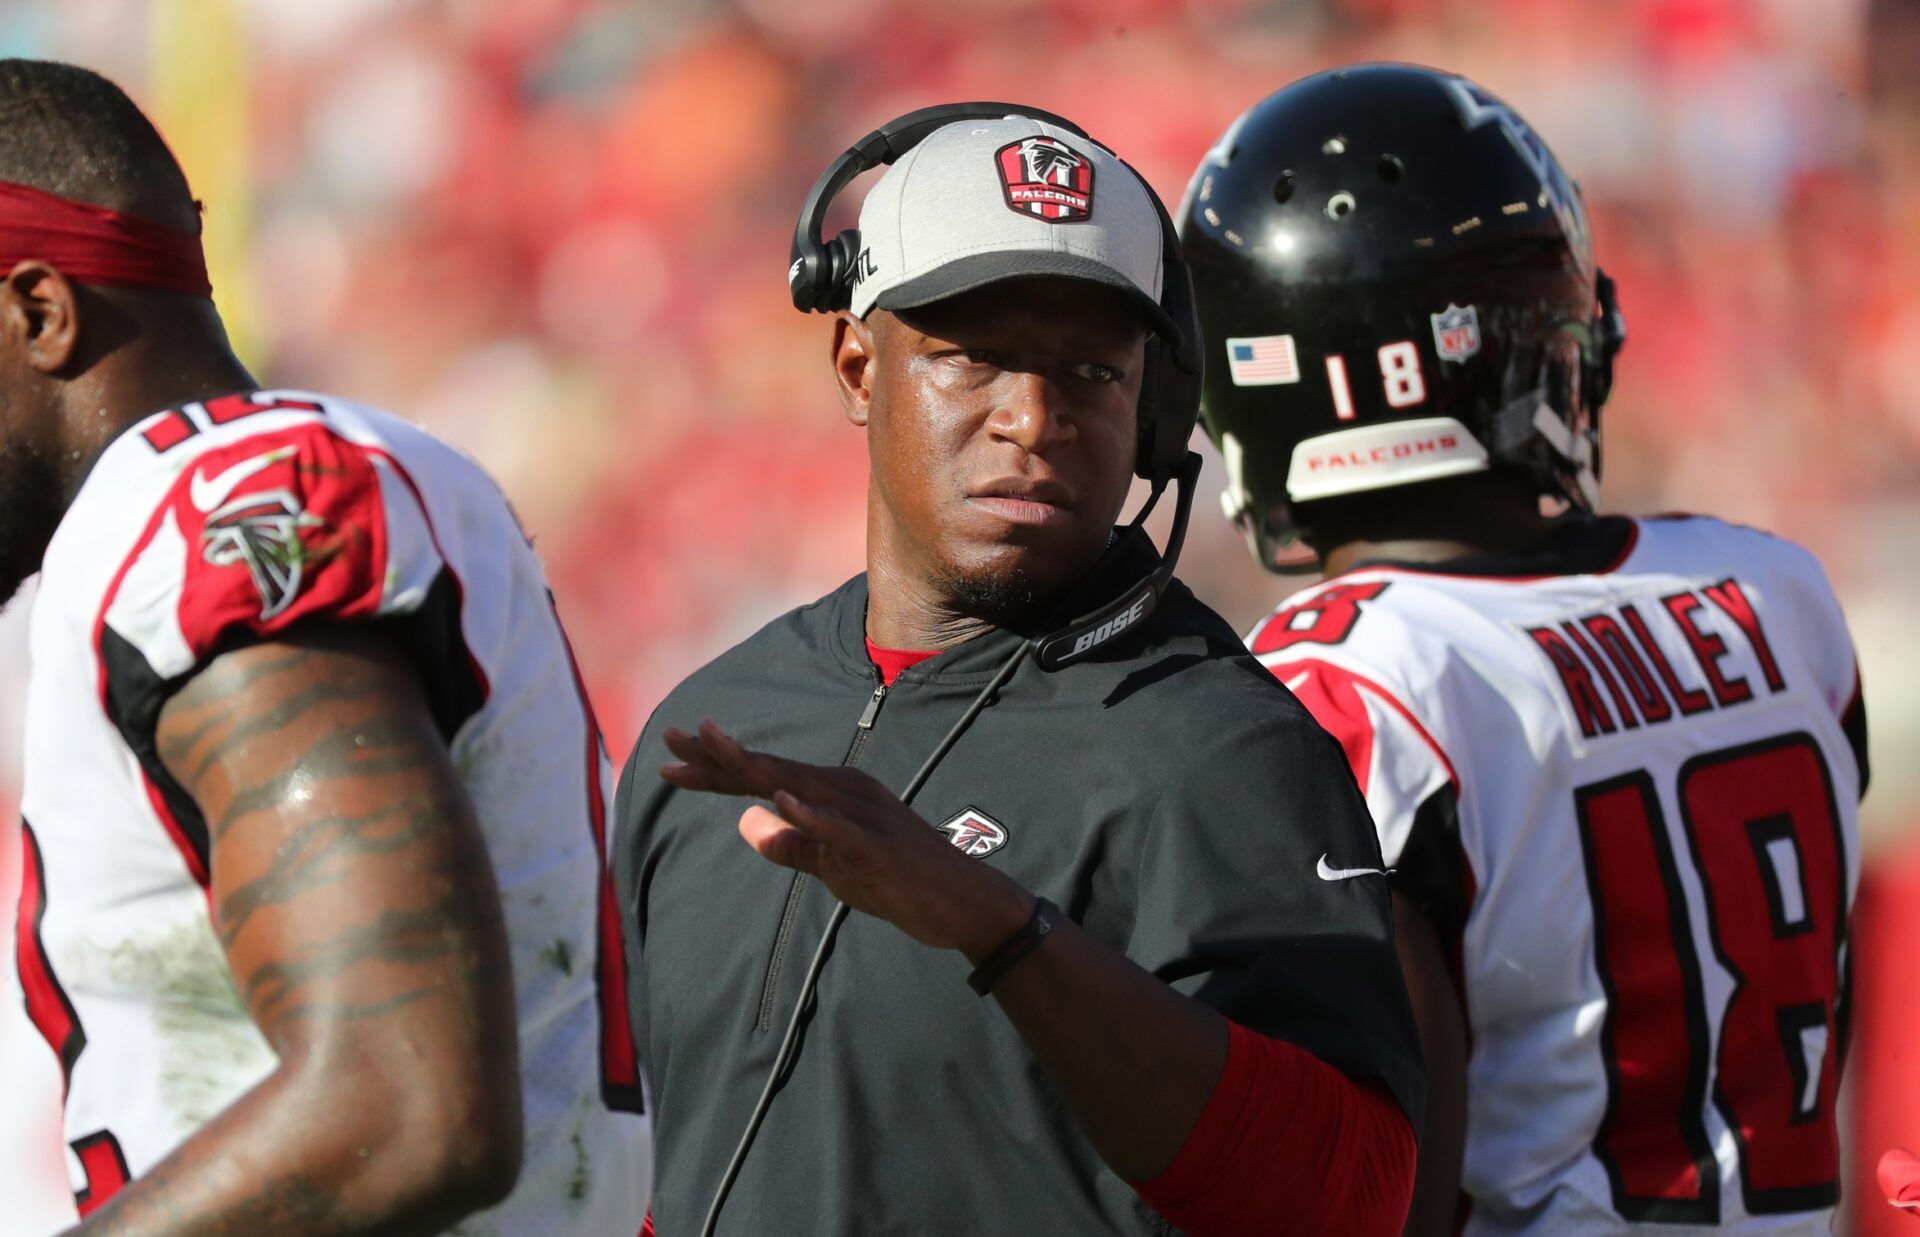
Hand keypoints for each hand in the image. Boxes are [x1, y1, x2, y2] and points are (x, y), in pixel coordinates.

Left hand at [660, 719, 1030, 955]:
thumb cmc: (900, 882)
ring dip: (754, 768)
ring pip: (799, 787)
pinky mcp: (879, 847)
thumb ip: (792, 845)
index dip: (715, 768)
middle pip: (771, 771)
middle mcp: (846, 792)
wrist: (965, 903)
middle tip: (669, 739)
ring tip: (712, 748)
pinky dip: (810, 814)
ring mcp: (864, 816)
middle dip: (718, 756)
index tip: (669, 761)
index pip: (764, 777)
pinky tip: (778, 801)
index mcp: (832, 794)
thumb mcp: (833, 866)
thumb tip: (745, 822)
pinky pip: (840, 829)